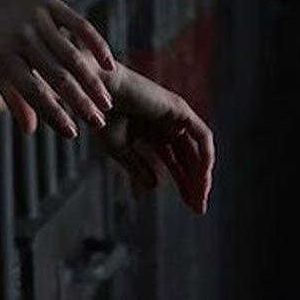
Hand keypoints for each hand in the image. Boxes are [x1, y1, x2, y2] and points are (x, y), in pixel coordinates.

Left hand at [0, 0, 114, 136]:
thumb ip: (13, 98)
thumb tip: (31, 131)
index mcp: (2, 59)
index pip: (33, 93)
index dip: (54, 115)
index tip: (72, 134)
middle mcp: (20, 39)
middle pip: (56, 77)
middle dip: (80, 102)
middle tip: (98, 122)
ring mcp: (36, 20)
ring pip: (71, 55)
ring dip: (91, 80)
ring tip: (106, 103)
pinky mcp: (49, 3)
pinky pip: (79, 25)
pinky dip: (96, 44)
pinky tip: (109, 64)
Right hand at [95, 60, 214, 213]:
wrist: (94, 91)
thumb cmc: (100, 115)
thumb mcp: (118, 147)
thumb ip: (137, 166)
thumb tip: (155, 186)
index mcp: (152, 131)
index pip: (175, 161)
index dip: (183, 183)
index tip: (190, 205)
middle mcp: (167, 124)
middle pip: (189, 159)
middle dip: (194, 184)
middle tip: (197, 208)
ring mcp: (175, 116)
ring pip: (198, 151)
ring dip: (201, 175)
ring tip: (198, 199)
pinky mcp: (180, 109)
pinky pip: (202, 137)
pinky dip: (205, 157)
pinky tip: (202, 177)